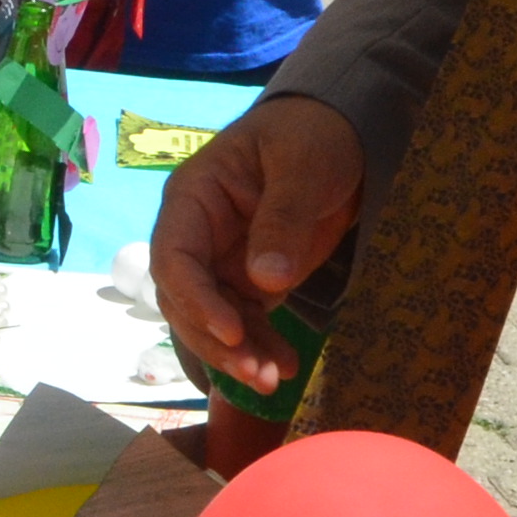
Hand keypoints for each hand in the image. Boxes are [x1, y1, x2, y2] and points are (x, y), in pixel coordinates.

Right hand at [147, 92, 363, 389]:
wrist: (343, 137)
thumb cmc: (312, 136)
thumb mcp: (302, 166)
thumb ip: (283, 217)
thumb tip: (265, 281)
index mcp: (193, 198)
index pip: (174, 258)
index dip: (195, 300)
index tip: (232, 331)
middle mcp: (197, 236)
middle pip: (185, 300)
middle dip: (216, 341)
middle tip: (256, 373)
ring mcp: (221, 263)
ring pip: (211, 321)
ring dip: (237, 355)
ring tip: (272, 381)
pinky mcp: (250, 283)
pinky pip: (246, 324)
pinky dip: (261, 348)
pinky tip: (284, 368)